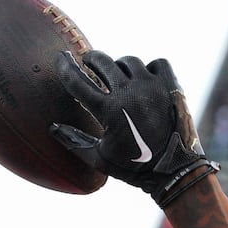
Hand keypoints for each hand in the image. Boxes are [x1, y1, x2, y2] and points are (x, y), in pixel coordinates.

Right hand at [50, 50, 217, 206]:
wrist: (175, 170)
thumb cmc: (134, 168)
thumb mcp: (100, 159)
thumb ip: (74, 141)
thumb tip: (53, 127)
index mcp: (109, 111)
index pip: (77, 81)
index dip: (65, 66)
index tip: (61, 57)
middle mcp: (130, 93)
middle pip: (102, 61)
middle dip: (92, 59)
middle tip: (89, 62)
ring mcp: (152, 87)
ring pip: (129, 61)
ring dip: (119, 66)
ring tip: (118, 75)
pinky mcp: (171, 85)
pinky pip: (157, 63)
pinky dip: (149, 68)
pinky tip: (144, 79)